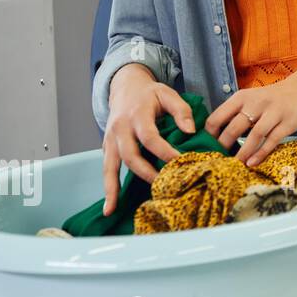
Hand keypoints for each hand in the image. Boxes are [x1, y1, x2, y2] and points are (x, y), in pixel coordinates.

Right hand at [102, 66, 195, 215]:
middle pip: (130, 155)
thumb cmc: (150, 94)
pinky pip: (106, 169)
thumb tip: (190, 131)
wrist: (125, 87)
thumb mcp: (168, 94)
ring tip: (114, 209)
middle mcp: (120, 128)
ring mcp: (110, 139)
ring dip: (113, 188)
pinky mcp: (106, 147)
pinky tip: (108, 207)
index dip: (165, 152)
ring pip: (110, 166)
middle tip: (163, 186)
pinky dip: (107, 188)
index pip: (150, 137)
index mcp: (137, 115)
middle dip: (146, 173)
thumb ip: (181, 111)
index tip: (181, 163)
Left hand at [205, 78, 296, 166]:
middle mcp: (256, 103)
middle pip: (234, 127)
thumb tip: (214, 136)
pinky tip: (252, 162)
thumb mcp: (249, 98)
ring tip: (235, 165)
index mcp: (241, 97)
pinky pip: (272, 140)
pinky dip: (261, 153)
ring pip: (254, 135)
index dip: (210, 134)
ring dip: (243, 152)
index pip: (218, 117)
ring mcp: (273, 113)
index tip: (207, 147)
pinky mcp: (287, 123)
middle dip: (224, 146)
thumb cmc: (270, 99)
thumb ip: (233, 113)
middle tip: (218, 159)